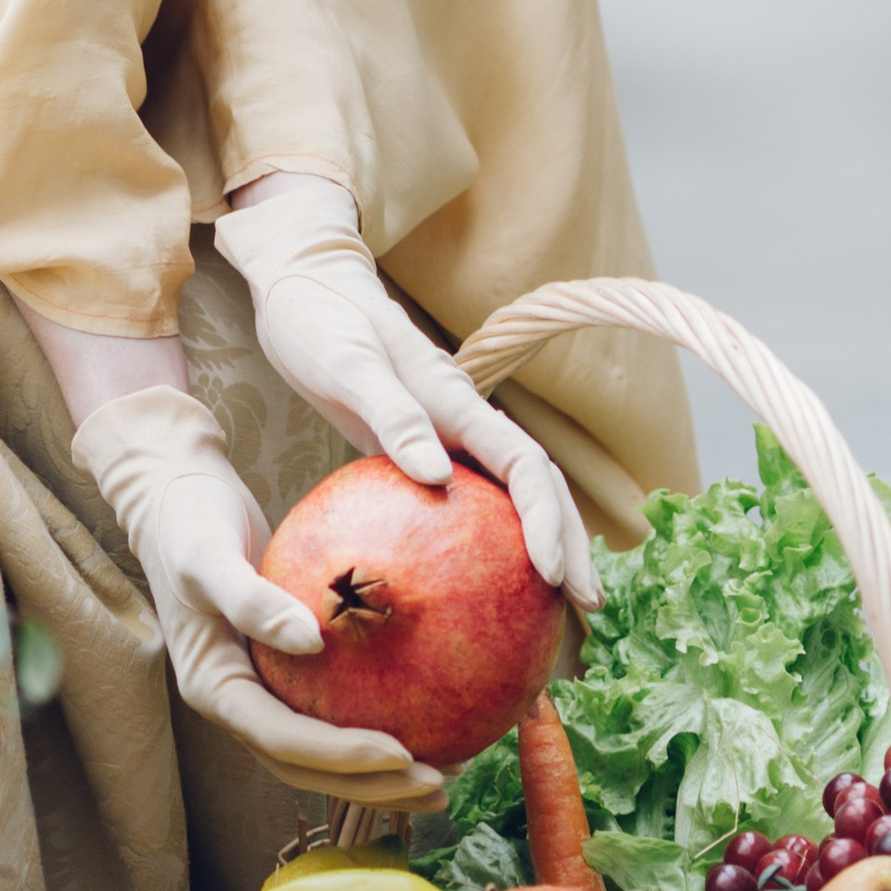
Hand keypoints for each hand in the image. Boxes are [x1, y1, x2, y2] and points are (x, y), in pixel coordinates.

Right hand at [69, 382, 443, 805]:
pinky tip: (433, 708)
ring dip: (380, 771)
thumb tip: (311, 641)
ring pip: (322, 752)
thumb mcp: (208, 554)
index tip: (402, 753)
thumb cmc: (189, 519)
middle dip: (371, 784)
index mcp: (214, 688)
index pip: (283, 741)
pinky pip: (331, 707)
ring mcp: (258, 688)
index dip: (342, 758)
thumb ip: (252, 599)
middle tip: (439, 783)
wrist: (174, 495)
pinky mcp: (281, 668)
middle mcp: (237, 701)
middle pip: (307, 767)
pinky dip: (377, 718)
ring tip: (448, 770)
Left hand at [215, 175, 597, 605]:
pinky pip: (465, 497)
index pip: (524, 465)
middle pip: (534, 485)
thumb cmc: (321, 320)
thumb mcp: (349, 364)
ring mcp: (443, 431)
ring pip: (507, 492)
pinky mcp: (418, 442)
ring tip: (555, 605)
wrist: (302, 283)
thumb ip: (392, 415)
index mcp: (455, 401)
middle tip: (588, 608)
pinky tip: (478, 576)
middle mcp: (461, 418)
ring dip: (540, 540)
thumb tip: (436, 477)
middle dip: (569, 542)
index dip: (548, 519)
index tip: (555, 574)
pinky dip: (486, 535)